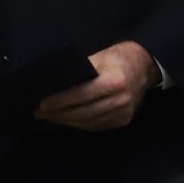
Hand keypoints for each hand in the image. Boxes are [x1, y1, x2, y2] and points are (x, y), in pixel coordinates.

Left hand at [33, 41, 158, 130]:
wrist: (145, 67)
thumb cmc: (118, 57)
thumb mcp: (99, 56)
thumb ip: (79, 69)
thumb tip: (53, 80)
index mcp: (115, 81)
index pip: (81, 94)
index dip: (60, 101)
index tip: (42, 104)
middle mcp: (120, 100)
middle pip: (83, 112)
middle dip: (58, 114)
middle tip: (38, 113)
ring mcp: (123, 113)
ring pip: (88, 122)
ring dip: (66, 121)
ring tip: (48, 117)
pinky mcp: (123, 121)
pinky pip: (96, 126)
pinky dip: (79, 124)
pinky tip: (65, 120)